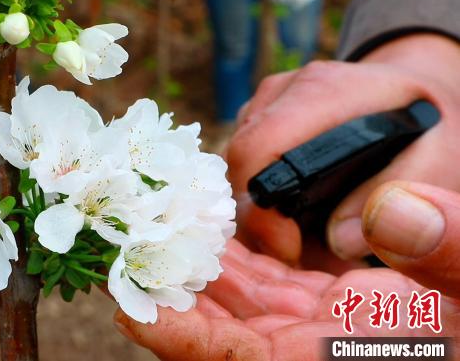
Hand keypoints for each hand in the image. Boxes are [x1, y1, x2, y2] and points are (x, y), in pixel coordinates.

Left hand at [113, 239, 459, 360]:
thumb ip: (447, 254)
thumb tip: (396, 209)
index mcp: (330, 357)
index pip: (237, 358)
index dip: (184, 339)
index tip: (132, 310)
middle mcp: (306, 350)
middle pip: (218, 330)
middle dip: (173, 295)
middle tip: (126, 252)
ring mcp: (307, 329)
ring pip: (233, 303)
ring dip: (195, 269)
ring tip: (154, 228)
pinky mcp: (314, 307)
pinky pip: (259, 285)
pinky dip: (232, 258)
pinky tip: (206, 228)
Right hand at [226, 34, 459, 263]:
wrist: (418, 90)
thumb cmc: (431, 127)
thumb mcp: (440, 157)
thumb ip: (398, 194)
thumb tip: (340, 240)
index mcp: (324, 91)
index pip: (257, 149)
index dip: (261, 210)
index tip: (291, 252)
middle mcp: (283, 91)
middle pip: (237, 164)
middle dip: (258, 221)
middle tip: (298, 258)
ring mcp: (264, 101)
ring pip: (233, 168)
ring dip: (257, 212)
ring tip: (302, 240)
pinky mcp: (257, 116)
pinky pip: (240, 165)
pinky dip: (258, 197)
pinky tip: (293, 216)